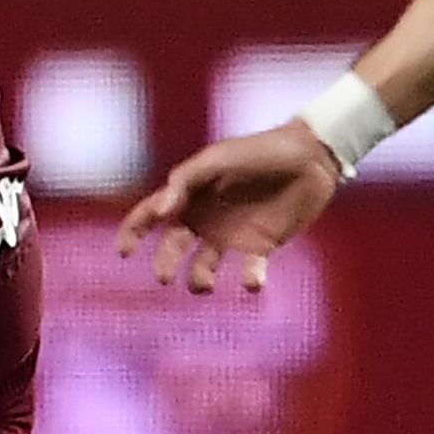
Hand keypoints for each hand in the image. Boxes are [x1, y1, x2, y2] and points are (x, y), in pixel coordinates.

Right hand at [115, 124, 342, 294]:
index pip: (150, 215)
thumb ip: (186, 179)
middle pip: (172, 248)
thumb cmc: (259, 151)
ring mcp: (232, 235)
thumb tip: (160, 209)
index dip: (132, 232)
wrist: (310, 157)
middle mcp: (205, 218)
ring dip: (199, 280)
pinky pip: (249, 271)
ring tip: (204, 282)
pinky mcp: (261, 246)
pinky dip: (249, 280)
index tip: (123, 251)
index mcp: (189, 195)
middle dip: (165, 264)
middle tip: (165, 276)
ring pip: (203, 269)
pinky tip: (252, 280)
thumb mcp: (217, 159)